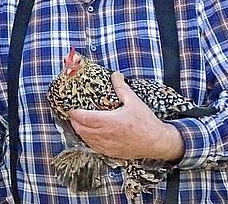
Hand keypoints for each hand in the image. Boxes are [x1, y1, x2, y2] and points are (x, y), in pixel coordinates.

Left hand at [68, 72, 184, 161]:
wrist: (157, 142)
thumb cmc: (146, 123)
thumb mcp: (134, 101)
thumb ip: (122, 88)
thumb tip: (115, 75)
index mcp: (109, 122)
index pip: (84, 118)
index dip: (74, 113)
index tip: (71, 108)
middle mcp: (105, 135)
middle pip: (81, 129)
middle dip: (74, 121)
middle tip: (72, 114)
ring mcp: (107, 146)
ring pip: (86, 139)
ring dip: (79, 131)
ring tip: (78, 123)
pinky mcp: (111, 152)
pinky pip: (94, 147)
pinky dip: (88, 140)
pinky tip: (89, 135)